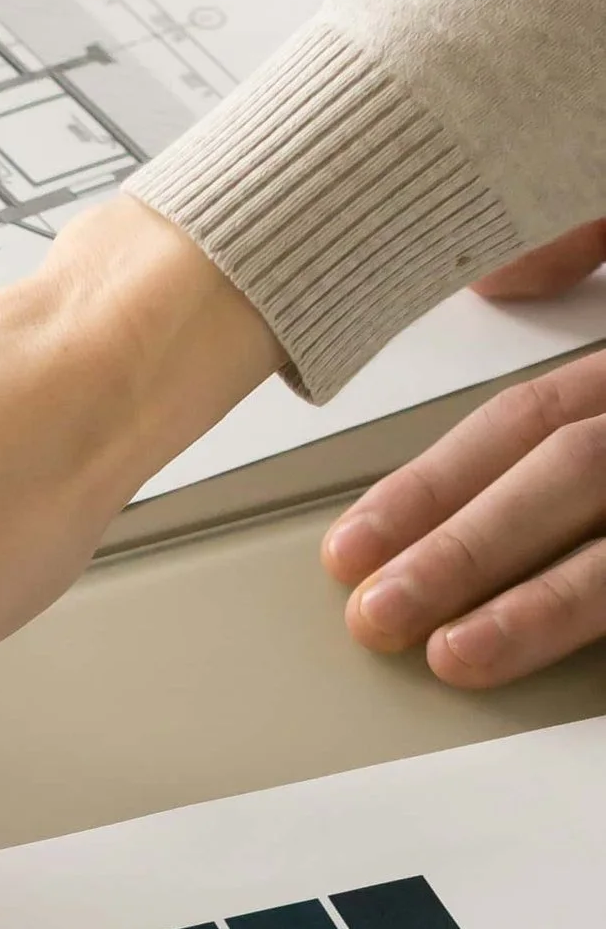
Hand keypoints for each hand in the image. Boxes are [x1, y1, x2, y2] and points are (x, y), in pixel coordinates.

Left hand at [325, 220, 605, 683]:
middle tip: (374, 613)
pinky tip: (583, 680)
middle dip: (463, 547)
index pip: (526, 416)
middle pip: (568, 474)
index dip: (431, 484)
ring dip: (539, 608)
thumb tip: (501, 276)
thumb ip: (580, 249)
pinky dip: (605, 630)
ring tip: (453, 656)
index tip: (349, 546)